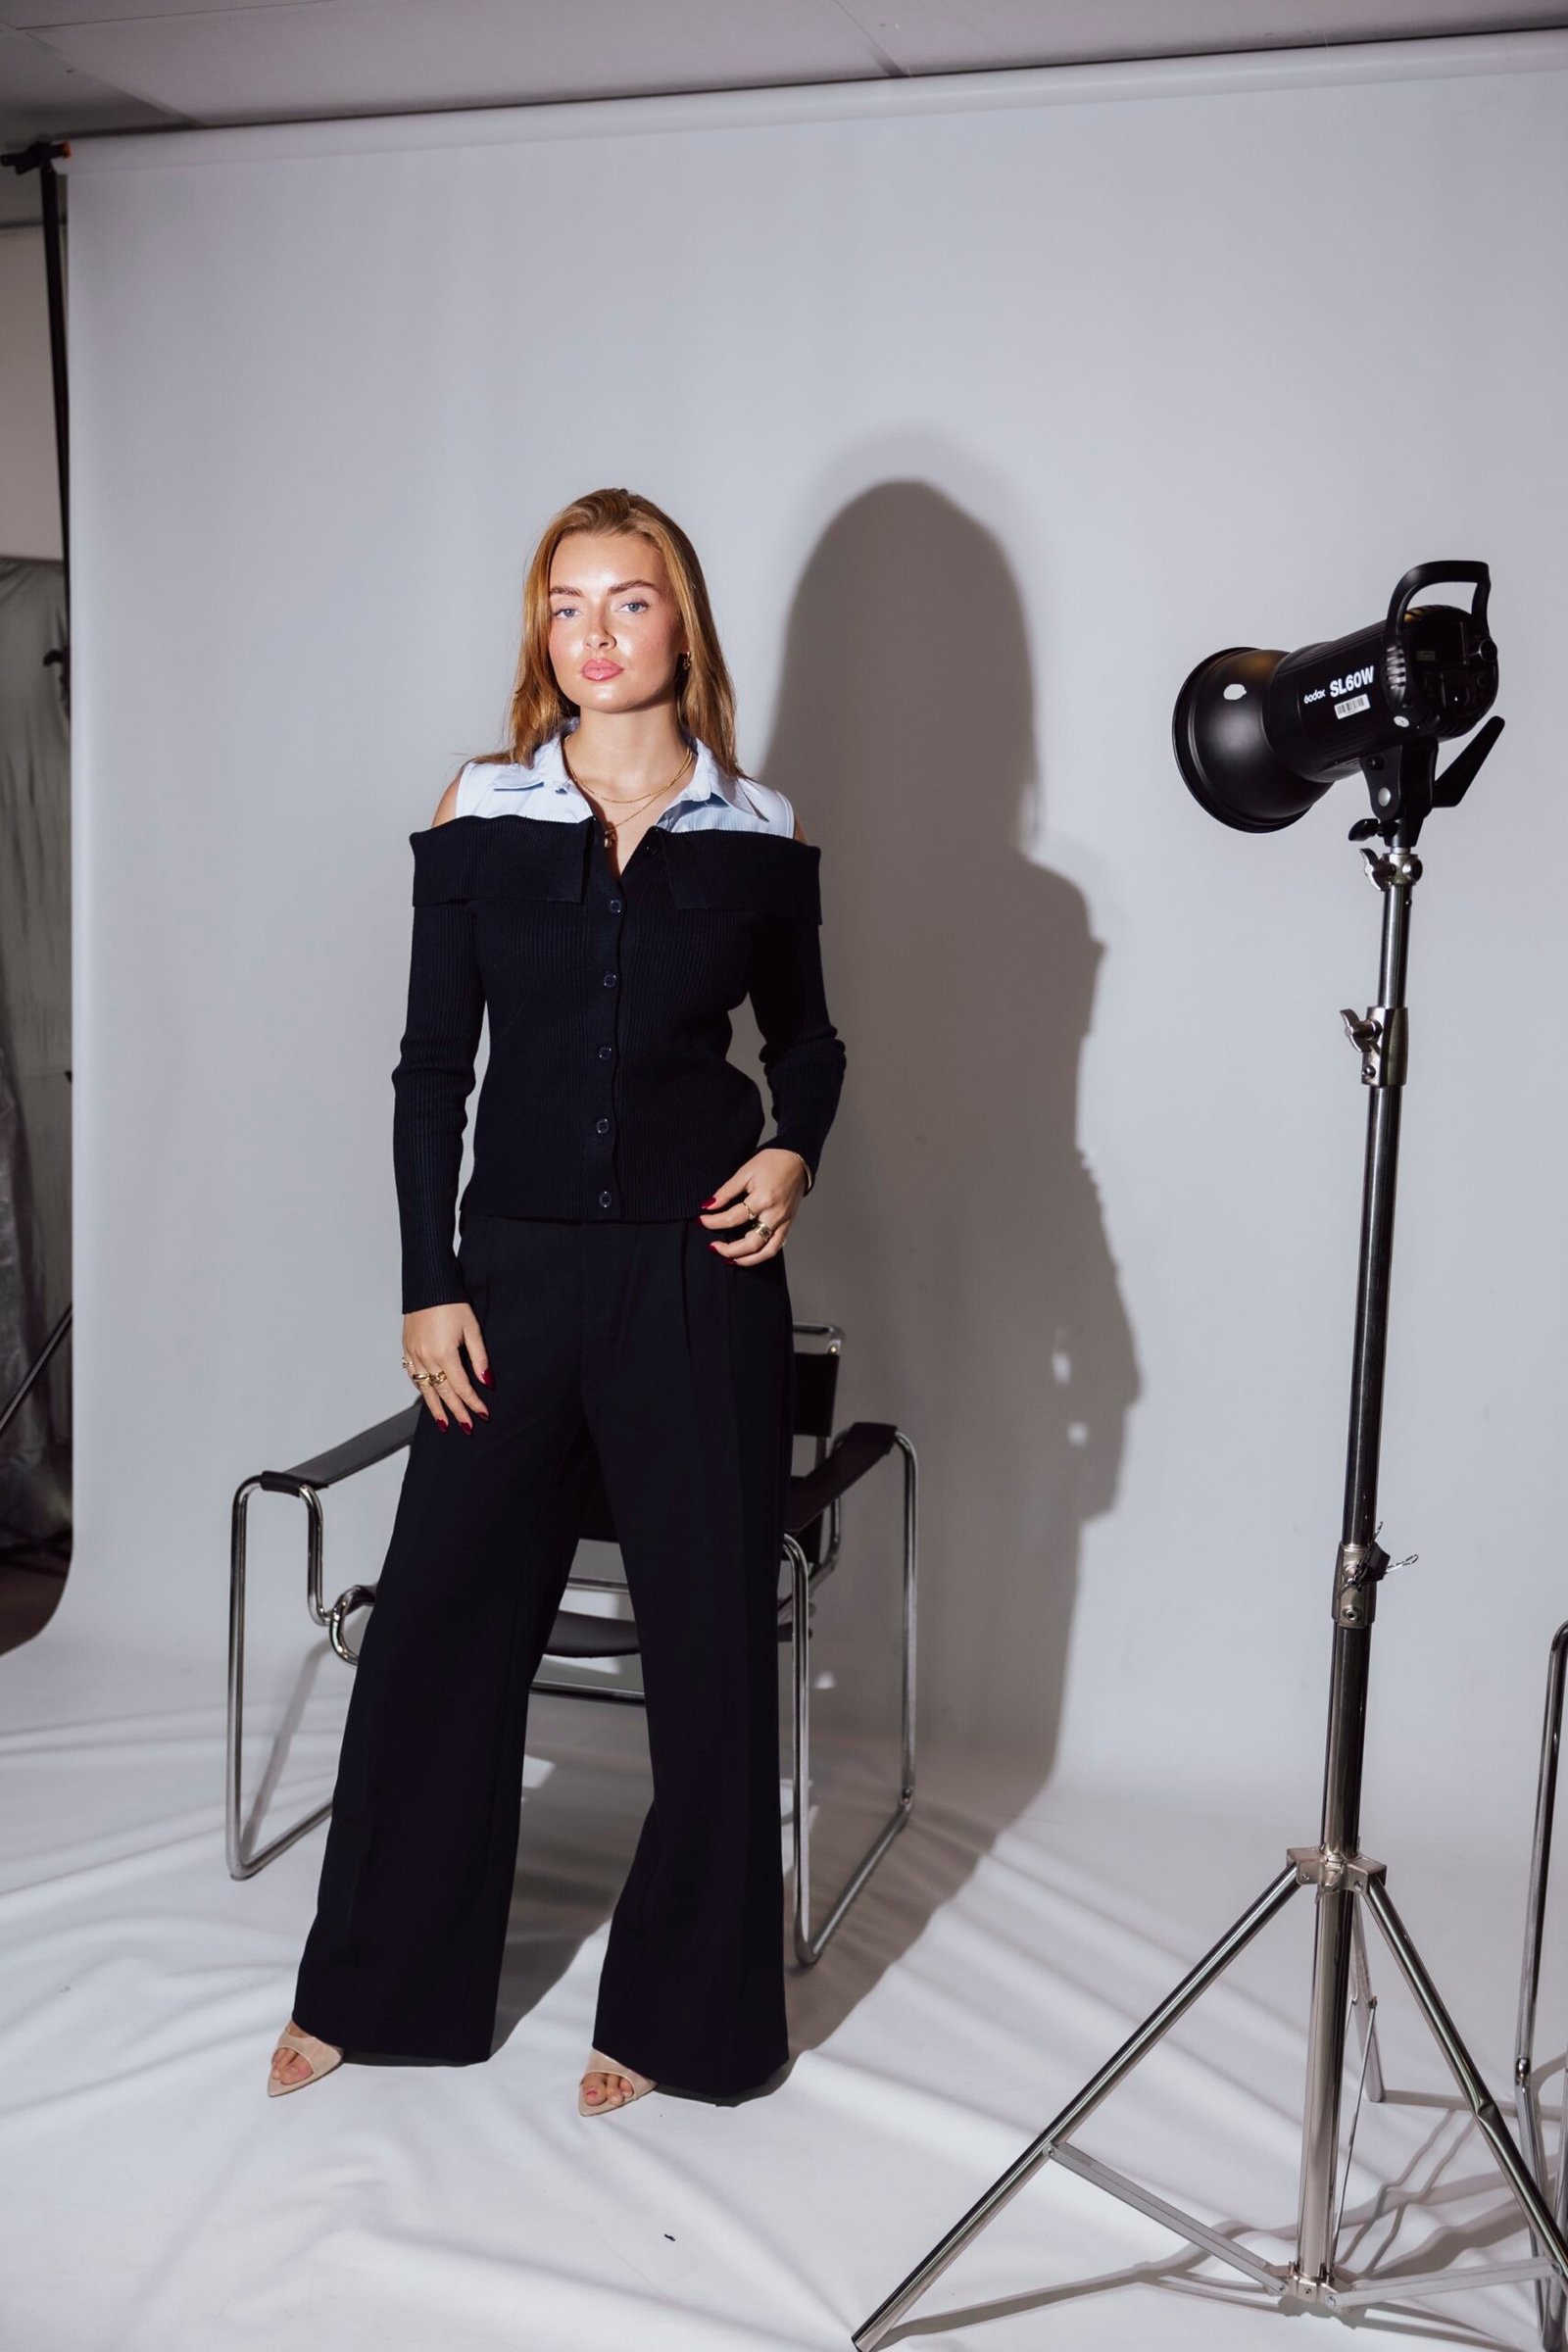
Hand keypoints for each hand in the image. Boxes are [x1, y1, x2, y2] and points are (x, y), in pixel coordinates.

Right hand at [402, 1301, 490, 1428]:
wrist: (428, 1285)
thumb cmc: (452, 1303)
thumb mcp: (472, 1329)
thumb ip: (480, 1358)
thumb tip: (487, 1382)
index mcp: (444, 1353)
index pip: (461, 1387)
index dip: (473, 1403)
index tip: (483, 1414)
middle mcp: (426, 1357)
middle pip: (442, 1392)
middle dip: (456, 1412)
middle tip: (467, 1427)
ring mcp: (414, 1354)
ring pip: (425, 1388)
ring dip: (436, 1408)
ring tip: (444, 1424)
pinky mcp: (407, 1348)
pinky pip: (413, 1376)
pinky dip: (421, 1389)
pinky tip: (428, 1396)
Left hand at [698, 1148, 810, 1264]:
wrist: (797, 1160)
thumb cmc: (771, 1163)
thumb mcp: (745, 1172)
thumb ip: (727, 1191)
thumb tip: (709, 1206)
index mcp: (763, 1199)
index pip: (734, 1217)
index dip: (714, 1222)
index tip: (701, 1221)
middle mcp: (775, 1215)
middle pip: (751, 1242)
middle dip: (729, 1249)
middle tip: (713, 1247)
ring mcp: (784, 1222)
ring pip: (766, 1252)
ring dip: (746, 1260)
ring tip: (729, 1259)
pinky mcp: (788, 1225)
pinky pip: (775, 1247)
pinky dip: (760, 1255)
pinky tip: (747, 1255)